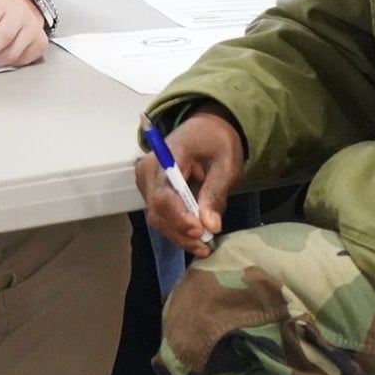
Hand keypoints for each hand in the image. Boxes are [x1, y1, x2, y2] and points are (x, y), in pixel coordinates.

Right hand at [136, 106, 244, 257]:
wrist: (206, 128)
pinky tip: (195, 238)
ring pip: (156, 217)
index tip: (200, 231)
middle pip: (157, 209)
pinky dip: (176, 229)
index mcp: (168, 154)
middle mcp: (149, 168)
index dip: (179, 217)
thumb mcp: (227, 164)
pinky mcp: (150, 190)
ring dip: (178, 235)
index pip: (163, 193)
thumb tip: (210, 226)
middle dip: (180, 231)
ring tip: (203, 247)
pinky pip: (160, 214)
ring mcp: (147, 180)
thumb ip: (216, 193)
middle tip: (205, 246)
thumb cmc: (218, 142)